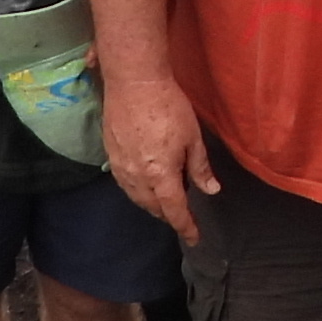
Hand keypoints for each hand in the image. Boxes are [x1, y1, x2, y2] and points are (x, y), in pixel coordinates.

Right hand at [104, 70, 217, 246]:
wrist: (133, 83)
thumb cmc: (169, 107)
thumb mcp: (192, 137)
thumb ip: (200, 167)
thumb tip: (211, 190)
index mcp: (161, 176)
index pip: (175, 211)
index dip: (186, 227)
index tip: (194, 238)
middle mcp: (138, 178)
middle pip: (154, 208)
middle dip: (169, 215)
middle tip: (183, 213)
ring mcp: (121, 168)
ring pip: (137, 198)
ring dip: (152, 204)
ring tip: (165, 201)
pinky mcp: (110, 155)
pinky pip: (125, 184)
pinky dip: (138, 191)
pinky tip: (145, 183)